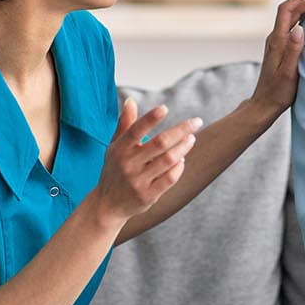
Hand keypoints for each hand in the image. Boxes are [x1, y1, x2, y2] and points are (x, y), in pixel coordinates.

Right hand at [90, 98, 202, 223]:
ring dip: (183, 147)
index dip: (150, 118)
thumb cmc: (114, 169)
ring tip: (191, 138)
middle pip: (160, 143)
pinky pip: (169, 179)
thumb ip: (124, 124)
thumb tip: (130, 100)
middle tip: (196, 121)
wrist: (107, 204)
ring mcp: (138, 181)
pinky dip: (179, 168)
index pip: (136, 130)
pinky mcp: (147, 195)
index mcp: (120, 149)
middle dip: (181, 130)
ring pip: (168, 160)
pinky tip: (182, 159)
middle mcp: (128, 164)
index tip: (165, 108)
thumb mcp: (114, 146)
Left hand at [247, 0, 304, 122]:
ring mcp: (276, 42)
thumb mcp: (289, 73)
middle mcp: (275, 38)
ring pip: (291, 17)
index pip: (288, 11)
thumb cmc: (278, 92)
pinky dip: (303, 17)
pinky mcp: (280, 48)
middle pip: (290, 10)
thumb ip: (294, 50)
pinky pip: (291, 25)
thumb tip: (300, 28)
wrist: (265, 103)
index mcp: (277, 41)